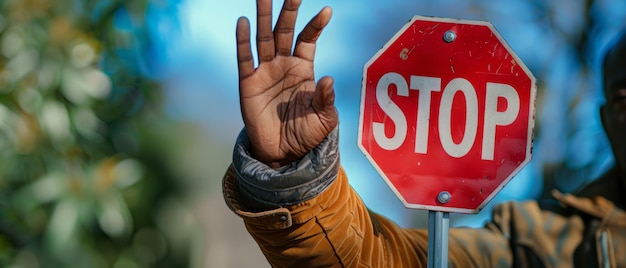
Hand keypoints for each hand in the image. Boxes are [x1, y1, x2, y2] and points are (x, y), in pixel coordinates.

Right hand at [236, 0, 337, 167]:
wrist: (282, 153)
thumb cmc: (306, 135)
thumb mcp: (324, 119)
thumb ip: (326, 100)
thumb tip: (328, 79)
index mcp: (304, 69)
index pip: (308, 39)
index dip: (316, 25)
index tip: (327, 11)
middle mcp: (283, 64)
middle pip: (285, 30)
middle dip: (288, 10)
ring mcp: (265, 71)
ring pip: (264, 38)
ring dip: (264, 17)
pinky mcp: (248, 82)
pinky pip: (245, 58)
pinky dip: (243, 41)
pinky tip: (244, 22)